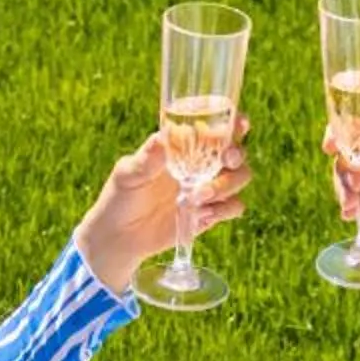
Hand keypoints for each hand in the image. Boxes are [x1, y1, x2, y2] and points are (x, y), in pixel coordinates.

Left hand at [76, 116, 253, 292]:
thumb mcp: (128, 174)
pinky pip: (234, 206)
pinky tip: (202, 213)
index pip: (215, 128)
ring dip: (225, 184)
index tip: (239, 123)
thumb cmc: (121, 196)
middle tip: (225, 160)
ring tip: (198, 195)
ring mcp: (208, 188)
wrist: (119, 236)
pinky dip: (224, 209)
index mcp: (183, 146)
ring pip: (240, 178)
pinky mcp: (210, 213)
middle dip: (236, 154)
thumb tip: (165, 135)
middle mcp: (201, 165)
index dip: (234, 123)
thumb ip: (148, 157)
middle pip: (236, 152)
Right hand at [331, 93, 359, 245]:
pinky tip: (350, 213)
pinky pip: (348, 189)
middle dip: (346, 162)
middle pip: (348, 140)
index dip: (346, 127)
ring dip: (344, 185)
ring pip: (344, 167)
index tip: (335, 145)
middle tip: (356, 182)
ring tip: (352, 203)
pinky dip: (347, 200)